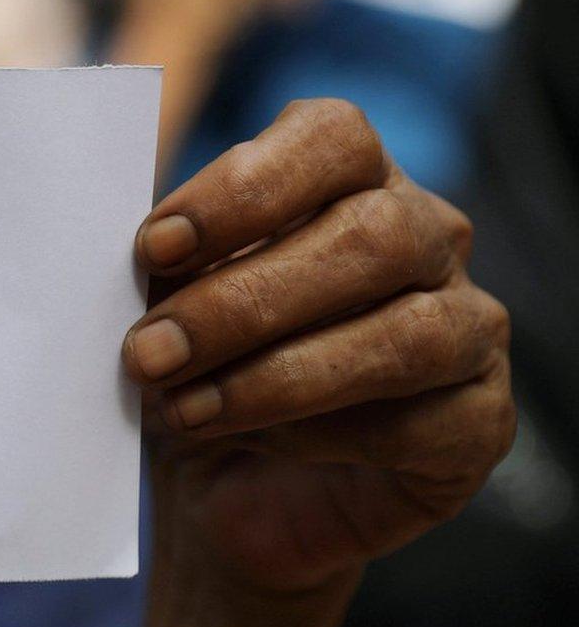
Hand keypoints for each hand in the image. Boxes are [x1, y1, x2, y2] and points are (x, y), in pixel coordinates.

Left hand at [127, 99, 513, 595]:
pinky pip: (421, 422)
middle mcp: (427, 236)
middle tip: (148, 353)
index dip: (244, 188)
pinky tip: (253, 443)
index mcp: (351, 177)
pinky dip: (323, 436)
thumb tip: (144, 256)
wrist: (219, 489)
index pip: (335, 137)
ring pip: (407, 332)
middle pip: (372, 233)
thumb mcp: (163, 300)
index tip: (154, 248)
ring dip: (275, 376)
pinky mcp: (481, 421)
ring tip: (182, 409)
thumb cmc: (191, 365)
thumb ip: (166, 263)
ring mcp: (469, 326)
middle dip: (241, 301)